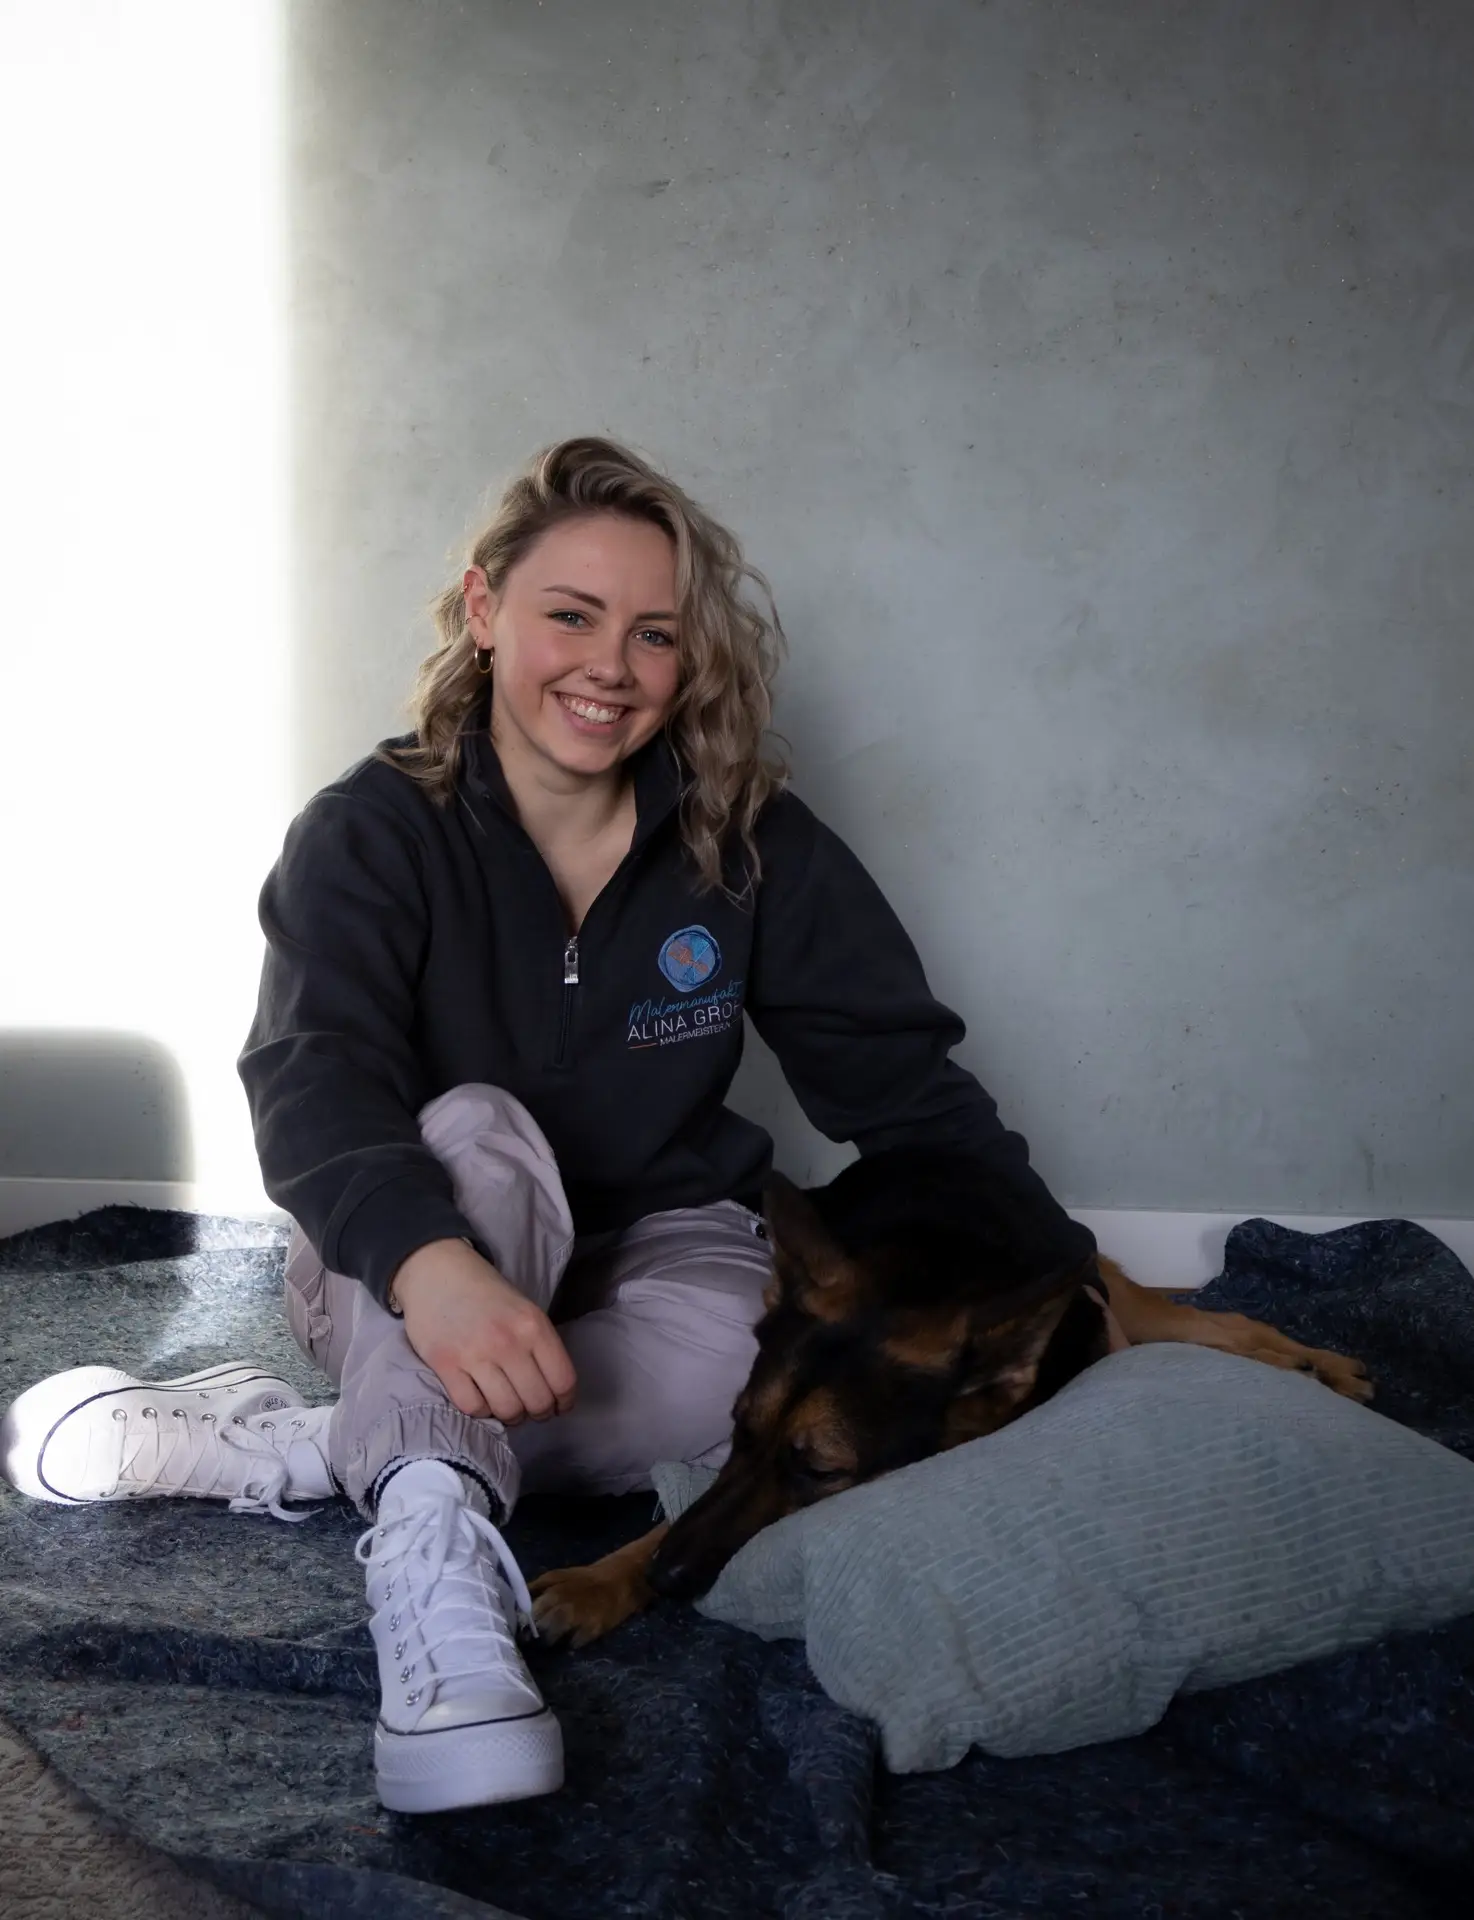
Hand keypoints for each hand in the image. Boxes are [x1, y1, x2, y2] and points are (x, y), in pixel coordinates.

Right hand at [391, 1238, 576, 1424]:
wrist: (436, 1271)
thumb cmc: (485, 1293)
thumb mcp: (524, 1310)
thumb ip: (539, 1345)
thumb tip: (553, 1391)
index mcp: (533, 1325)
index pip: (563, 1380)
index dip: (564, 1401)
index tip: (559, 1406)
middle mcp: (508, 1342)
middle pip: (536, 1401)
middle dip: (538, 1412)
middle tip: (531, 1409)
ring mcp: (475, 1354)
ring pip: (506, 1409)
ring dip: (510, 1415)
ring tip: (507, 1407)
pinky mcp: (445, 1364)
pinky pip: (472, 1407)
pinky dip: (480, 1410)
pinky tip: (482, 1399)